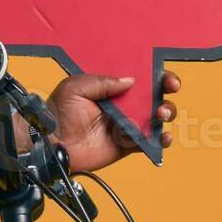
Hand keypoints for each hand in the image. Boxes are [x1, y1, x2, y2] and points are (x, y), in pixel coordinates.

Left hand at [18, 70, 182, 172]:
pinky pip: (150, 142)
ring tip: (160, 114)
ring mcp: (126, 125)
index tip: (165, 78)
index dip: (156, 76)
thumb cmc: (58, 112)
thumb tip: (130, 80)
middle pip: (153, 96)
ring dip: (166, 114)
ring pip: (156, 118)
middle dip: (166, 93)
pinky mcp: (127, 145)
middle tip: (168, 92)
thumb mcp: (76, 87)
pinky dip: (161, 139)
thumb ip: (102, 82)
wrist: (53, 142)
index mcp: (111, 88)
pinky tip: (162, 136)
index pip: (139, 78)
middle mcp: (122, 105)